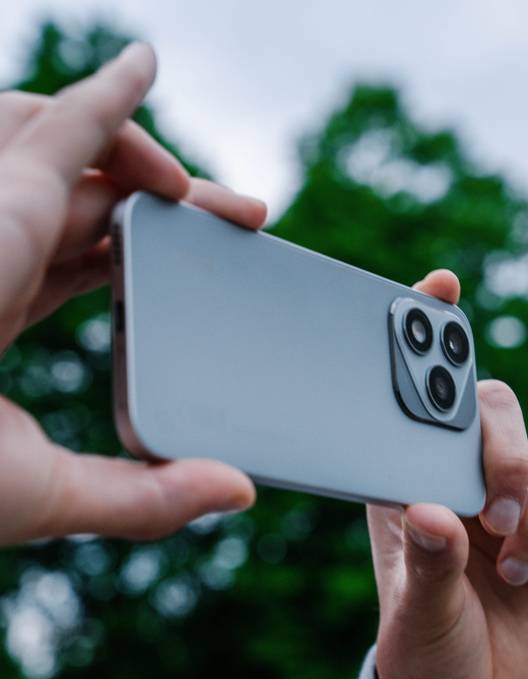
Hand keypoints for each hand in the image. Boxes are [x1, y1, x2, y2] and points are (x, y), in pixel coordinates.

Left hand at [0, 43, 266, 545]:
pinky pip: (24, 229)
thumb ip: (139, 499)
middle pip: (60, 160)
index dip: (109, 99)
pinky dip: (77, 229)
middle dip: (150, 174)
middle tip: (223, 216)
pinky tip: (114, 258)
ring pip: (40, 187)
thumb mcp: (21, 497)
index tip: (144, 61)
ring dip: (114, 198)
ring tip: (178, 232)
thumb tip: (238, 492)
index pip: (51, 144)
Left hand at [368, 270, 527, 678]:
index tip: (441, 287)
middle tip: (495, 514)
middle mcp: (464, 478)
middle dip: (506, 455)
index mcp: (410, 480)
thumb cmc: (425, 648)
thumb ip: (428, 565)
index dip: (429, 336)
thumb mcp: (413, 614)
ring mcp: (517, 500)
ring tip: (516, 567)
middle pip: (499, 408)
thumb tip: (441, 514)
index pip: (417, 398)